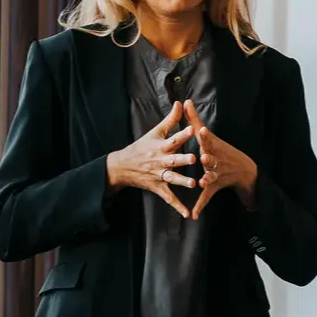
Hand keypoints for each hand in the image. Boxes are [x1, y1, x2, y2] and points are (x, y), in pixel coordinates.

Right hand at [106, 101, 199, 217]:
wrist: (122, 166)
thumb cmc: (141, 146)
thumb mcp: (155, 132)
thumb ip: (170, 119)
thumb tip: (179, 102)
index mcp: (160, 146)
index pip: (172, 139)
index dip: (182, 134)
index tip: (193, 129)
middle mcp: (160, 161)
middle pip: (173, 160)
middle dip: (183, 159)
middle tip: (194, 158)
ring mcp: (159, 175)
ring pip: (172, 179)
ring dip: (182, 181)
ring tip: (194, 183)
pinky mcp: (158, 187)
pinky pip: (169, 198)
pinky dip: (177, 206)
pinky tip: (187, 214)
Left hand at [183, 101, 256, 219]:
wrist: (244, 170)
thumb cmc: (221, 150)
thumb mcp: (208, 135)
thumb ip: (194, 119)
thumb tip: (185, 101)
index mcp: (212, 148)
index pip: (209, 140)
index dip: (206, 136)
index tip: (202, 131)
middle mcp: (215, 160)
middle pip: (211, 159)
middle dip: (208, 158)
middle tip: (203, 157)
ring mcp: (216, 174)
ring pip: (210, 176)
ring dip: (207, 179)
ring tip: (202, 182)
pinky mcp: (214, 186)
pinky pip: (206, 197)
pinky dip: (200, 206)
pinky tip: (194, 215)